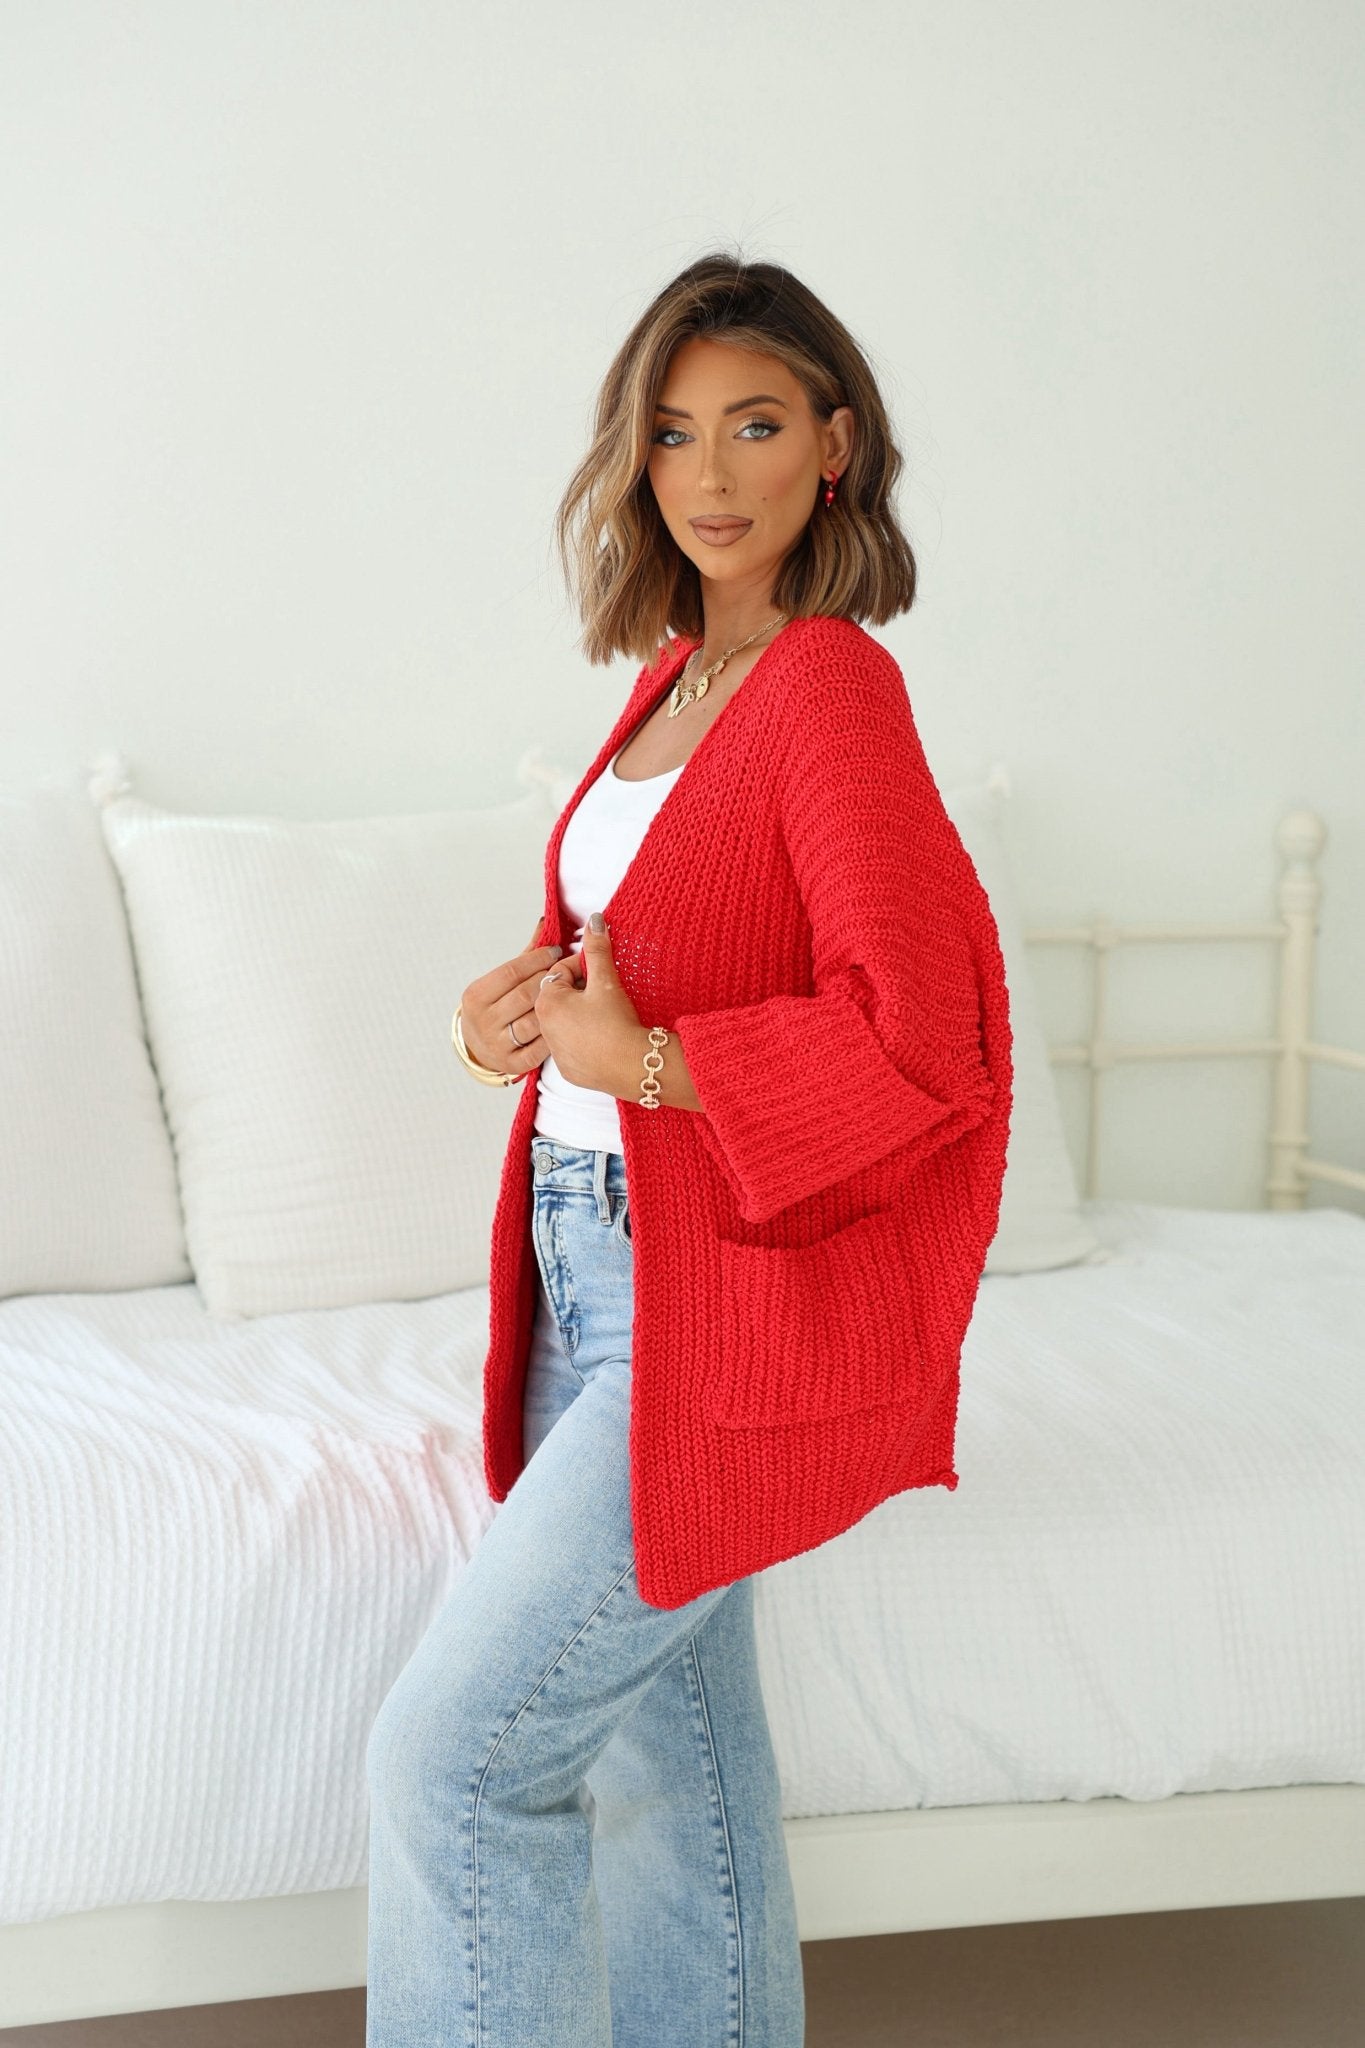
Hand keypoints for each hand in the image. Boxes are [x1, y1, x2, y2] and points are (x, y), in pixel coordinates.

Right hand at [460, 913, 564, 1077]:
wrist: (480, 1048)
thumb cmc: (497, 1006)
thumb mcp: (501, 981)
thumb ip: (525, 955)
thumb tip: (547, 922)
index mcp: (475, 996)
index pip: (511, 971)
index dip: (537, 959)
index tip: (557, 951)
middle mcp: (482, 1022)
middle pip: (526, 994)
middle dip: (552, 979)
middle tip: (574, 969)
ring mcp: (497, 1045)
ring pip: (536, 1020)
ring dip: (560, 1005)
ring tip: (578, 991)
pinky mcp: (514, 1064)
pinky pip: (542, 1046)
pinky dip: (558, 1031)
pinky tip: (570, 1019)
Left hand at [533, 912, 641, 1093]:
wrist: (633, 1066)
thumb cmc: (617, 1023)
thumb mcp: (606, 980)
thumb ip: (597, 949)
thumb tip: (594, 921)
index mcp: (547, 1002)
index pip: (561, 972)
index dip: (584, 968)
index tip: (601, 973)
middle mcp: (544, 1027)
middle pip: (562, 997)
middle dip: (581, 991)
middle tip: (605, 994)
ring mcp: (555, 1051)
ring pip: (567, 1021)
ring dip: (582, 1014)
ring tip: (606, 1015)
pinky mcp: (568, 1069)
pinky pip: (574, 1046)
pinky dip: (586, 1039)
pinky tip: (604, 1037)